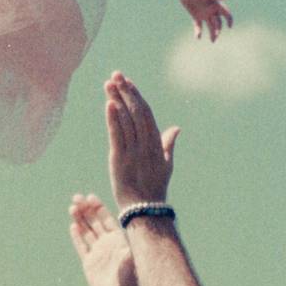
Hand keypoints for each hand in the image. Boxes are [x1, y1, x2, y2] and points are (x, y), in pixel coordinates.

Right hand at [69, 193, 140, 285]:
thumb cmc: (129, 285)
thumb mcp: (129, 270)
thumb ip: (126, 260)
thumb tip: (127, 252)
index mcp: (119, 241)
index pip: (107, 220)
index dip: (99, 208)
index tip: (90, 197)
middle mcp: (108, 244)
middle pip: (95, 222)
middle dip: (86, 209)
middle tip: (76, 197)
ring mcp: (98, 253)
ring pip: (87, 232)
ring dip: (80, 219)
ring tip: (72, 207)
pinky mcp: (89, 263)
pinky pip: (82, 246)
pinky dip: (77, 236)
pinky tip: (73, 225)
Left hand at [105, 72, 179, 209]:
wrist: (145, 210)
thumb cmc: (155, 189)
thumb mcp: (166, 165)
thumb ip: (168, 143)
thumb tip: (176, 128)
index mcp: (156, 144)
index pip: (146, 114)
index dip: (136, 96)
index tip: (127, 82)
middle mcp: (146, 145)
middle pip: (136, 112)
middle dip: (126, 92)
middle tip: (116, 75)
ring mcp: (133, 152)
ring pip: (126, 121)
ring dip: (117, 100)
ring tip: (108, 83)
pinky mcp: (120, 161)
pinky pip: (117, 136)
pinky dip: (113, 119)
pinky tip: (109, 103)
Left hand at [179, 0, 232, 40]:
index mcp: (216, 5)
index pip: (226, 14)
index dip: (229, 20)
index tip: (229, 27)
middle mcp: (212, 10)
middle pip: (218, 23)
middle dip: (218, 30)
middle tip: (215, 38)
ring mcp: (204, 14)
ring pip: (210, 26)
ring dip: (212, 33)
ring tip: (212, 41)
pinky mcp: (196, 16)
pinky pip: (198, 26)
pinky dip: (198, 31)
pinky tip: (198, 37)